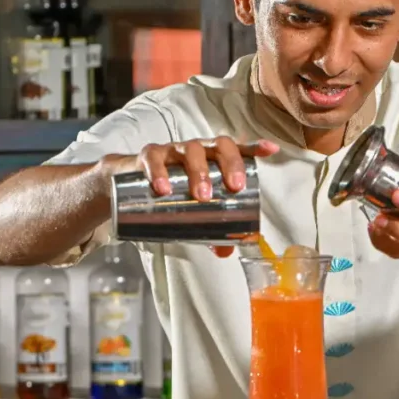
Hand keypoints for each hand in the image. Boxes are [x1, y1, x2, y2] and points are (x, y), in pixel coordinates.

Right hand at [135, 136, 279, 258]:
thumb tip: (226, 252)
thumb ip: (210, 229)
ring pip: (190, 150)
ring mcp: (173, 150)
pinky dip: (158, 171)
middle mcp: (197, 149)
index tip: (271, 150)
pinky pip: (154, 158)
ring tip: (201, 196)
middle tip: (233, 188)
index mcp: (213, 159)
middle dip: (229, 164)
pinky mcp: (148, 156)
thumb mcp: (192, 209)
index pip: (236, 148)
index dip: (254, 147)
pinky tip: (162, 187)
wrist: (127, 184)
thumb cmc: (172, 191)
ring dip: (198, 171)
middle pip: (218, 146)